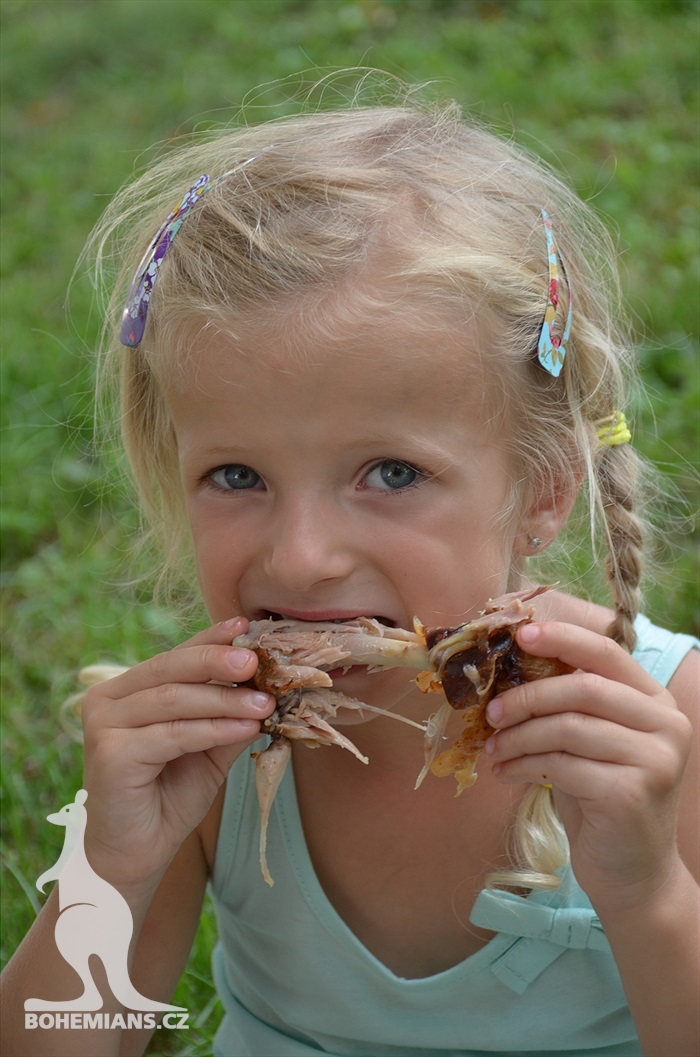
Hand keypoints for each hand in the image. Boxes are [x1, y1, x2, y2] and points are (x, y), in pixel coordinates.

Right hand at [80, 618, 274, 891]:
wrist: (138, 853)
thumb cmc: (169, 797)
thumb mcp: (210, 749)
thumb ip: (230, 716)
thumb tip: (269, 685)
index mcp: (127, 689)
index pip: (175, 656)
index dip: (211, 639)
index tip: (246, 625)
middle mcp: (108, 699)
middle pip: (170, 668)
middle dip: (218, 661)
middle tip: (256, 660)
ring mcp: (104, 725)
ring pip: (174, 699)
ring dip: (225, 699)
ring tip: (265, 702)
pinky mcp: (111, 753)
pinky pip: (172, 733)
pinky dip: (213, 728)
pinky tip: (245, 726)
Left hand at [484, 621, 692, 911]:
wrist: (633, 875)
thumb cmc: (602, 799)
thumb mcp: (589, 743)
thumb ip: (569, 705)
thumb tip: (511, 668)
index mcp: (655, 702)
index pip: (607, 653)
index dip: (562, 638)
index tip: (520, 635)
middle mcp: (665, 724)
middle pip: (582, 688)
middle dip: (527, 697)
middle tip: (491, 712)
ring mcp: (654, 759)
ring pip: (567, 727)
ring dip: (519, 736)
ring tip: (493, 750)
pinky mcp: (631, 792)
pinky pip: (562, 764)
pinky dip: (524, 765)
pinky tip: (506, 773)